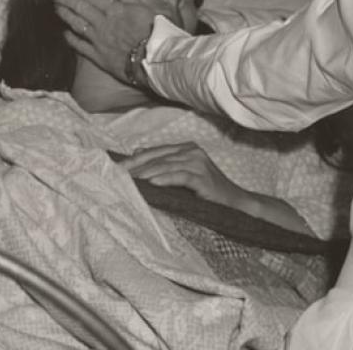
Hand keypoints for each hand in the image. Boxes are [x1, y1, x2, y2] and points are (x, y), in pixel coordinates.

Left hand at [52, 0, 157, 83]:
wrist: (153, 59)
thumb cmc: (153, 33)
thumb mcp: (143, 8)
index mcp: (114, 10)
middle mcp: (102, 23)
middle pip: (79, 8)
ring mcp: (98, 39)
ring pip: (76, 24)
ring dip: (65, 15)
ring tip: (56, 9)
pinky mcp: (98, 56)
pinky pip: (80, 46)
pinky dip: (71, 39)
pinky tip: (65, 34)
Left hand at [121, 143, 246, 208]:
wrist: (236, 204)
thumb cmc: (208, 192)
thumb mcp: (184, 176)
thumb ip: (164, 164)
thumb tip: (137, 152)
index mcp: (187, 148)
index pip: (155, 152)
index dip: (134, 160)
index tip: (116, 168)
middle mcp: (192, 151)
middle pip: (157, 158)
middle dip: (135, 167)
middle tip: (116, 176)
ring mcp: (199, 163)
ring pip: (165, 166)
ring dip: (145, 174)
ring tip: (128, 182)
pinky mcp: (203, 177)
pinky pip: (180, 176)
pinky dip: (164, 179)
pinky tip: (151, 184)